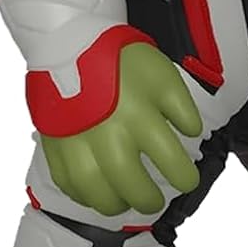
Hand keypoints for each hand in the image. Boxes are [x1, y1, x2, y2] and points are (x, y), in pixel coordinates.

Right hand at [41, 43, 202, 214]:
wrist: (73, 42)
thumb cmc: (121, 60)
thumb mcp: (164, 76)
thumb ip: (182, 108)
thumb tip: (192, 135)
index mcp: (141, 117)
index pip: (171, 163)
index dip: (185, 178)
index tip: (187, 181)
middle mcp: (110, 136)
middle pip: (132, 185)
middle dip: (149, 200)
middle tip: (156, 202)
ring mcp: (79, 143)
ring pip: (97, 192)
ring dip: (115, 204)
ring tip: (126, 202)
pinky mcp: (55, 144)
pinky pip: (68, 182)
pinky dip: (83, 195)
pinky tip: (95, 192)